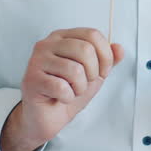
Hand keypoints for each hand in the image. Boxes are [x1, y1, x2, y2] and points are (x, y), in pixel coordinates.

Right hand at [1, 28, 123, 150]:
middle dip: (93, 73)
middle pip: (85, 49)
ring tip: (71, 91)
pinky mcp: (31, 79)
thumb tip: (119, 48)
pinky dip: (67, 97)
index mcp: (63, 37)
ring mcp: (36, 60)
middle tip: (84, 84)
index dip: (105, 55)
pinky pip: (61, 87)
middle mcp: (47, 44)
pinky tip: (60, 98)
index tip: (103, 72)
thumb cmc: (68, 91)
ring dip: (80, 88)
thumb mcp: (94, 73)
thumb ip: (108, 60)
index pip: (92, 34)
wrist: (48, 116)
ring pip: (74, 70)